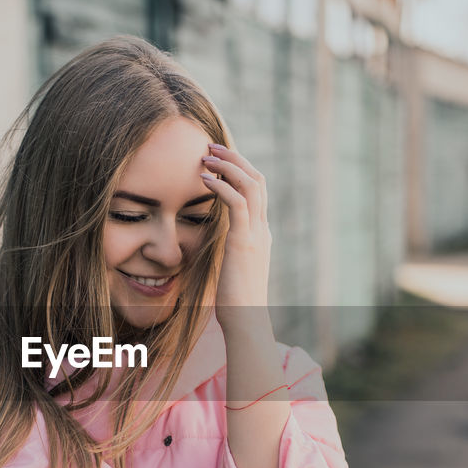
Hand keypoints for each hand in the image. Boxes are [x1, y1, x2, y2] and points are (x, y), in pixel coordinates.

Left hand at [201, 143, 270, 327]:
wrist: (246, 319)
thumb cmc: (235, 299)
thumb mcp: (234, 266)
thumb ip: (231, 248)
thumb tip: (218, 241)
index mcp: (261, 233)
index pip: (257, 190)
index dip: (240, 169)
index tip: (218, 160)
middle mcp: (263, 229)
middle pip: (258, 179)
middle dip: (235, 159)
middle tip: (211, 147)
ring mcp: (256, 234)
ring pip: (251, 185)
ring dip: (229, 166)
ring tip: (206, 156)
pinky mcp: (244, 242)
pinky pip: (238, 203)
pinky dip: (222, 186)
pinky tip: (205, 180)